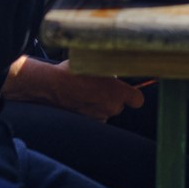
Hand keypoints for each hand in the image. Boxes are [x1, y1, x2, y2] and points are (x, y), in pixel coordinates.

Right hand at [1, 57, 143, 121]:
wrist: (51, 86)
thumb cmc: (73, 72)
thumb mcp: (97, 64)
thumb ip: (111, 72)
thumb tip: (117, 73)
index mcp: (118, 92)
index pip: (137, 99)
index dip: (132, 95)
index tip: (128, 91)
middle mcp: (111, 108)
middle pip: (119, 105)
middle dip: (112, 97)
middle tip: (99, 87)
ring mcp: (99, 117)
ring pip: (105, 111)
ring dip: (99, 104)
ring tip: (85, 92)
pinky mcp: (87, 123)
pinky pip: (94, 117)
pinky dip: (89, 111)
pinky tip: (79, 101)